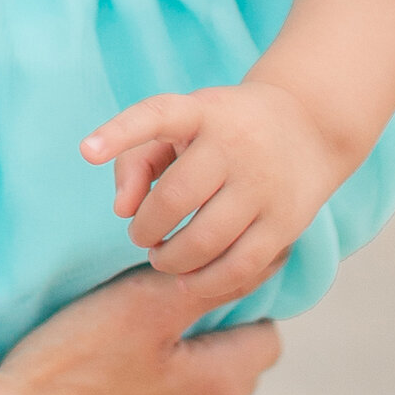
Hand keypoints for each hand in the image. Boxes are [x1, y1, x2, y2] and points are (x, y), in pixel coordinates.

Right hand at [0, 267, 281, 394]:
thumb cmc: (70, 375)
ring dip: (161, 394)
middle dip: (202, 349)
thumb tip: (262, 262)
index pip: (265, 340)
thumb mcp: (140, 305)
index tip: (197, 288)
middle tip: (150, 318)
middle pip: (224, 382)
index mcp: (216, 391)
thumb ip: (206, 282)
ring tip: (111, 365)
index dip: (239, 306)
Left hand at [81, 74, 350, 313]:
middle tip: (142, 236)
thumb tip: (121, 211)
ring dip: (172, 259)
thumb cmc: (221, 129)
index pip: (158, 115)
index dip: (120, 133)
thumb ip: (136, 160)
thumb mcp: (181, 125)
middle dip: (146, 228)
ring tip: (163, 257)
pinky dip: (206, 283)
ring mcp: (263, 185)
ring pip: (205, 240)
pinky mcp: (285, 222)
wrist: (308, 126)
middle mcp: (235, 144)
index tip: (86, 153)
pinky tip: (187, 281)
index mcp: (201, 112)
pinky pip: (239, 266)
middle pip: (175, 198)